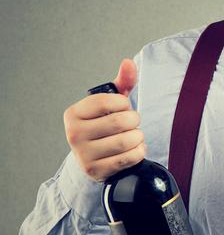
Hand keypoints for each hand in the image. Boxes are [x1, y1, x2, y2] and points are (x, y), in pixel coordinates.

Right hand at [63, 59, 144, 181]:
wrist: (95, 156)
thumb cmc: (104, 123)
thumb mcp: (111, 102)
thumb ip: (122, 81)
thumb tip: (128, 63)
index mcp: (73, 114)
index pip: (106, 101)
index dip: (123, 103)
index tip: (124, 107)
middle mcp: (74, 134)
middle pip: (120, 121)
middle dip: (134, 121)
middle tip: (130, 124)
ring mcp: (84, 155)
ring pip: (127, 140)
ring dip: (138, 137)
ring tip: (132, 137)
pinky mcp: (97, 171)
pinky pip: (130, 158)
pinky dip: (139, 152)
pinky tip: (132, 150)